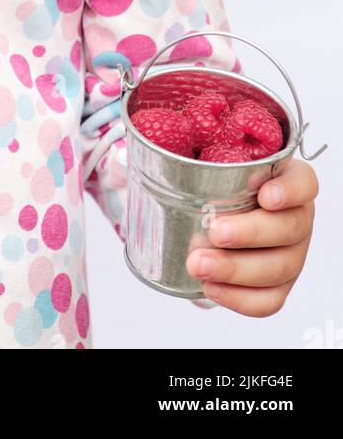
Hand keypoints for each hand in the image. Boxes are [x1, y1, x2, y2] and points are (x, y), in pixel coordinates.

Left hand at [185, 158, 318, 314]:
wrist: (209, 223)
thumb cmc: (210, 184)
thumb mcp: (206, 159)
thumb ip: (189, 150)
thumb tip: (142, 145)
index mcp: (285, 181)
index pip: (303, 183)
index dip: (290, 190)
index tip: (265, 195)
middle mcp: (295, 218)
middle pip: (288, 229)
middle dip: (250, 232)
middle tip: (214, 231)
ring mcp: (290, 254)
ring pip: (278, 268)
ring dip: (237, 269)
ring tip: (198, 264)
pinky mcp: (277, 286)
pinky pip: (268, 301)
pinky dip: (240, 298)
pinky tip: (210, 287)